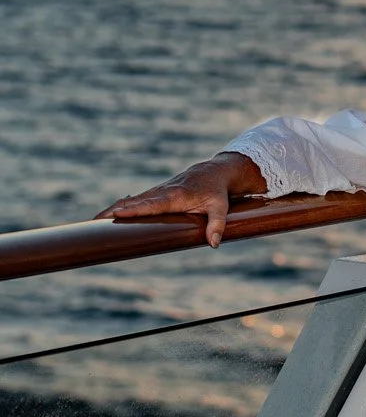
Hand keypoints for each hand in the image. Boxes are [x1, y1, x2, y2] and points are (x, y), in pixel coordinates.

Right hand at [96, 161, 236, 246]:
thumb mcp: (221, 208)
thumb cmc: (217, 192)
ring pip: (131, 201)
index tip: (116, 214)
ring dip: (112, 209)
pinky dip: (120, 207)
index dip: (134, 210)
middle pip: (133, 203)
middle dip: (114, 211)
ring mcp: (157, 192)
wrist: (213, 172)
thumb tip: (213, 244)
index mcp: (175, 196)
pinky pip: (135, 201)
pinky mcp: (155, 194)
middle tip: (94, 221)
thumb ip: (217, 225)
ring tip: (93, 221)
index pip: (151, 204)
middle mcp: (162, 192)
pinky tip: (107, 215)